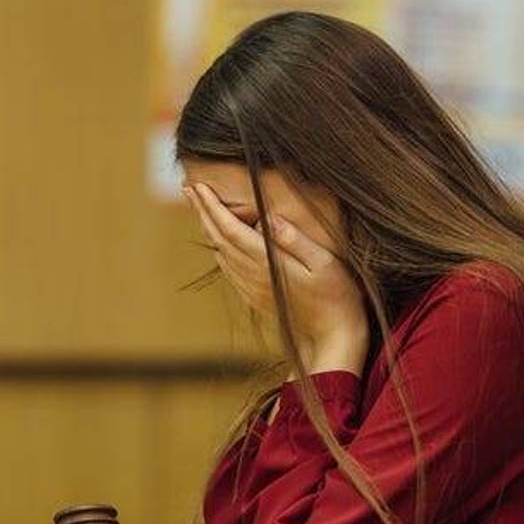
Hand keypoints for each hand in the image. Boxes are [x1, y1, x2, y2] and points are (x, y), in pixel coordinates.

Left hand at [183, 182, 367, 374]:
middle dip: (202, 211)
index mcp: (267, 263)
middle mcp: (253, 275)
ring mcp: (251, 287)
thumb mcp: (324, 262)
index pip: (231, 229)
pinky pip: (228, 268)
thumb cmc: (335, 296)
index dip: (212, 207)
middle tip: (188, 188)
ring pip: (219, 252)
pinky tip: (218, 238)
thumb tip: (271, 218)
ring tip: (200, 206)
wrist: (331, 336)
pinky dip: (218, 247)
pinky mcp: (254, 295)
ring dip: (207, 227)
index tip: (198, 186)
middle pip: (218, 238)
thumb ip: (296, 240)